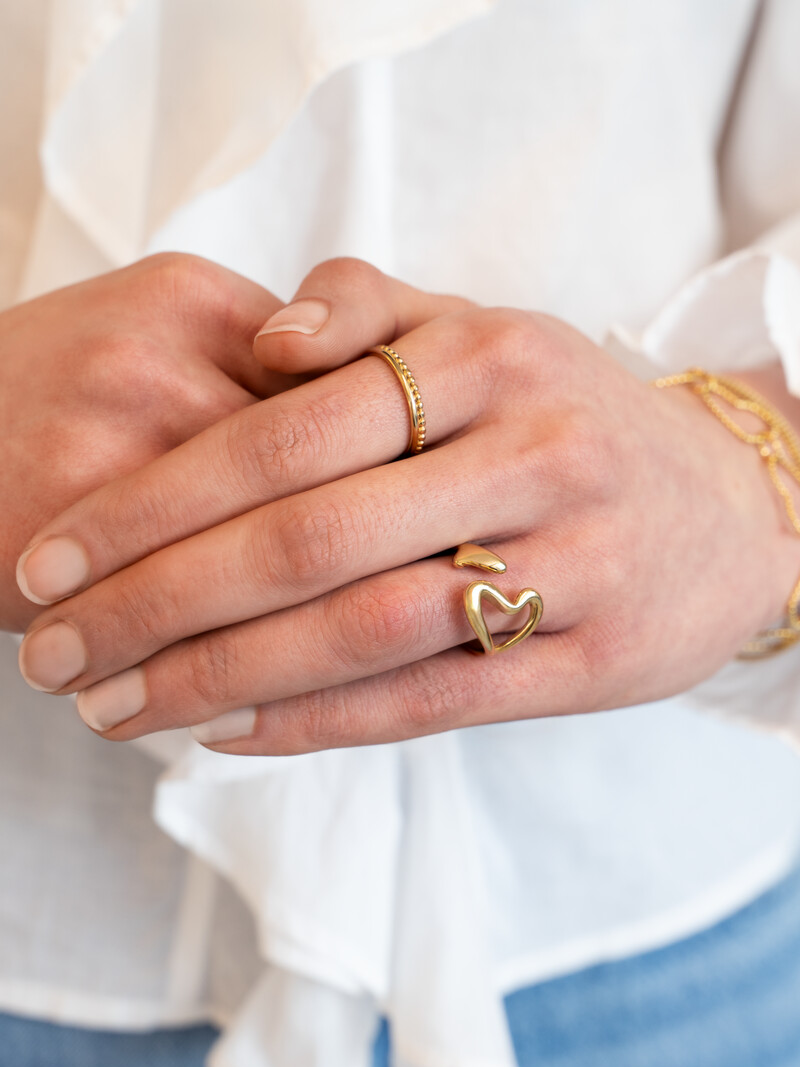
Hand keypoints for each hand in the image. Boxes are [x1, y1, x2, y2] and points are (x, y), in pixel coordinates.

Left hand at [15, 259, 799, 752]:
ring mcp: (567, 562)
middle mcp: (527, 453)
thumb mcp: (486, 331)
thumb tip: (262, 342)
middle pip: (304, 540)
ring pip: (361, 630)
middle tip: (56, 651)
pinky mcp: (589, 660)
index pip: (281, 432)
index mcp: (484, 357)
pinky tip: (229, 736)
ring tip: (117, 709)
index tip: (56, 559)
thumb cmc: (572, 417)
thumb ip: (370, 311)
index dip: (153, 502)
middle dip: (156, 603)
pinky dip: (320, 724)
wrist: (732, 506)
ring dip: (220, 679)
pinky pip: (434, 700)